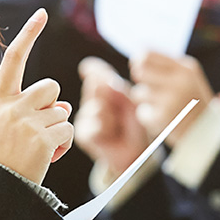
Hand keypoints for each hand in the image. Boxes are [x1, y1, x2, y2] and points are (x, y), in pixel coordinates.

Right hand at [0, 9, 73, 183]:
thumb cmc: (0, 157)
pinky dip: (63, 144)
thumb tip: (63, 106)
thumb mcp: (6, 126)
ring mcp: (25, 121)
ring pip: (61, 111)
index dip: (28, 35)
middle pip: (50, 88)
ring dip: (58, 128)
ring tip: (39, 147)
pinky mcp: (41, 138)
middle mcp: (10, 106)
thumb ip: (30, 109)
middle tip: (38, 129)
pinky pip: (67, 130)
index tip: (41, 14)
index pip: (14, 59)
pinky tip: (46, 156)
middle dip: (52, 105)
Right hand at [74, 57, 147, 175]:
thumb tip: (87, 68)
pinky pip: (96, 125)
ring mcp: (85, 117)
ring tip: (117, 126)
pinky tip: (111, 135)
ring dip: (112, 117)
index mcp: (100, 91)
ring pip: (97, 108)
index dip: (96, 71)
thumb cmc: (134, 124)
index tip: (90, 70)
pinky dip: (108, 129)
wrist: (136, 150)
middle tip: (119, 110)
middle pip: (96, 88)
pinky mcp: (83, 133)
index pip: (94, 73)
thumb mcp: (128, 99)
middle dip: (112, 98)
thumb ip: (109, 84)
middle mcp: (90, 102)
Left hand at [129, 52, 212, 143]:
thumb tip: (136, 57)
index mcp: (185, 68)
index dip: (138, 61)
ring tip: (162, 105)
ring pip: (138, 93)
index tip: (141, 68)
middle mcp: (179, 82)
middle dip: (140, 80)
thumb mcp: (187, 77)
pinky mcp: (163, 117)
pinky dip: (149, 116)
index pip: (146, 55)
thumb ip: (164, 65)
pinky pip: (141, 111)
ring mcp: (171, 100)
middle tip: (150, 88)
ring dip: (144, 100)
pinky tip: (164, 118)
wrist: (210, 133)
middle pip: (138, 71)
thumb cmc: (192, 101)